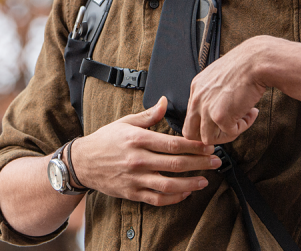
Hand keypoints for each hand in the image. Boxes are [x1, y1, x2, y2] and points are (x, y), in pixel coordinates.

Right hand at [73, 96, 220, 205]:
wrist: (83, 162)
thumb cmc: (105, 140)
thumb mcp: (125, 122)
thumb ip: (149, 115)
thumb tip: (165, 101)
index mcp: (137, 139)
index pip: (173, 143)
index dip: (194, 145)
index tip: (208, 146)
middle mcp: (138, 159)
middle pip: (176, 163)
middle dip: (200, 163)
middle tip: (216, 161)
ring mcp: (135, 178)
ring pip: (170, 184)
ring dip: (191, 183)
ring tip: (205, 180)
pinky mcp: (132, 193)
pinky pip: (158, 199)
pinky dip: (174, 198)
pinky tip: (186, 193)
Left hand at [182, 36, 268, 143]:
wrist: (256, 62)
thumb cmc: (244, 67)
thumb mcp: (220, 78)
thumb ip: (213, 95)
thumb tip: (218, 114)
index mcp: (196, 88)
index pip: (192, 117)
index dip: (207, 123)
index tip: (223, 121)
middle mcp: (197, 99)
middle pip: (190, 133)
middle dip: (209, 136)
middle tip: (228, 130)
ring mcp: (206, 109)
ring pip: (208, 139)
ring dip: (228, 133)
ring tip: (244, 118)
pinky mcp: (220, 117)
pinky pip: (230, 133)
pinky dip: (243, 126)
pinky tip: (252, 112)